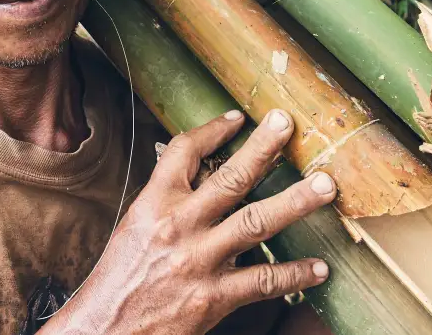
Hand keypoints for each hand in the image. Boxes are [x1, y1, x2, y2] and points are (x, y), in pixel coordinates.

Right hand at [41, 109, 336, 334]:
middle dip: (263, 148)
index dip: (213, 130)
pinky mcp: (214, 297)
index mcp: (155, 203)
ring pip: (257, 222)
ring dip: (296, 202)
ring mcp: (200, 261)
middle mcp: (180, 225)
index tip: (237, 118)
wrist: (105, 328)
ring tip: (326, 185)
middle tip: (288, 123)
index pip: (185, 151)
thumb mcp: (136, 226)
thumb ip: (169, 200)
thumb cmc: (120, 278)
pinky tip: (319, 268)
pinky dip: (295, 274)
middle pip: (230, 177)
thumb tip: (202, 176)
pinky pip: (264, 282)